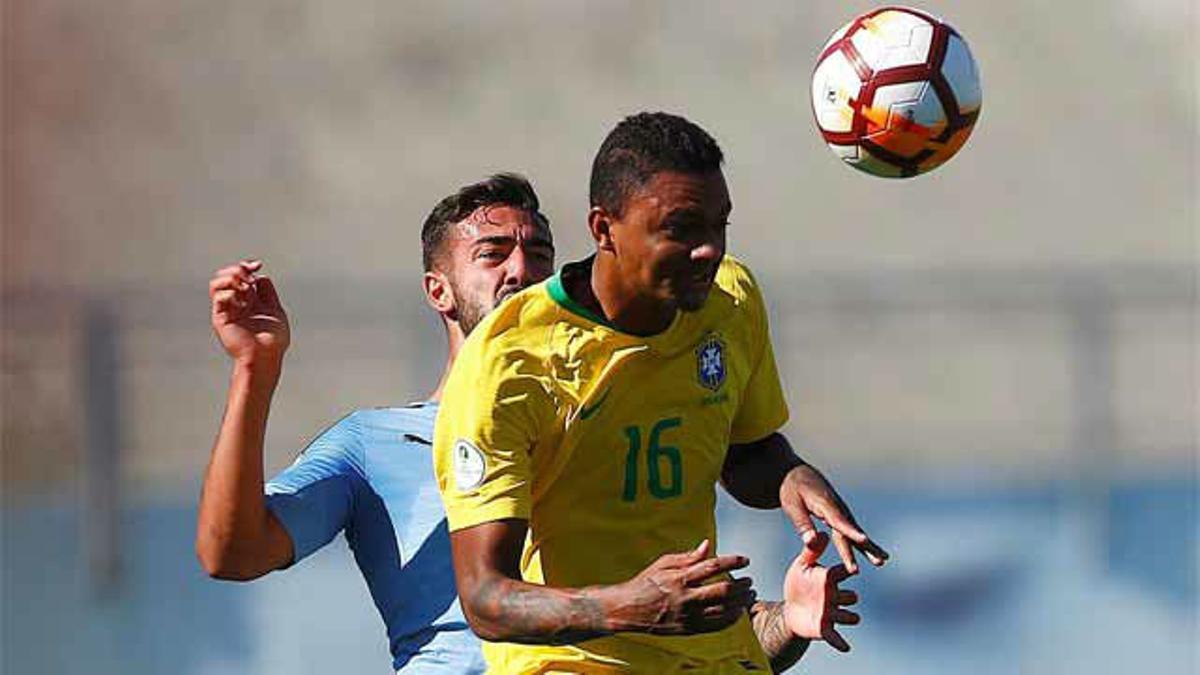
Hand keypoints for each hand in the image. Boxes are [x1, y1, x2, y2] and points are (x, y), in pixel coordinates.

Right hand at [209, 260, 289, 368]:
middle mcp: (237, 303)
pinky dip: (228, 292)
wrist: (266, 356)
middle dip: (237, 269)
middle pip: (227, 276)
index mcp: (250, 300)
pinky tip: (240, 298)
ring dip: (230, 278)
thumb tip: (259, 276)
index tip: (257, 264)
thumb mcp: (275, 310)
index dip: (247, 266)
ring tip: (243, 285)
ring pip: (217, 283)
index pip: (242, 276)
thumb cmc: (274, 339)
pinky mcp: (220, 318)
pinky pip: (218, 298)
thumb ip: (267, 292)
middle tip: (248, 275)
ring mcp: (228, 310)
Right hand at [607, 540, 755, 634]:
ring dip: (741, 602)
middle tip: (749, 580)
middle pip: (723, 591)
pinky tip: (738, 612)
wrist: (629, 609)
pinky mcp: (688, 629)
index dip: (732, 562)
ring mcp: (687, 615)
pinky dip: (731, 619)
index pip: (712, 567)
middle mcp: (685, 597)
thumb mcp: (663, 563)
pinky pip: (716, 626)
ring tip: (749, 595)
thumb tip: (707, 545)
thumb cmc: (646, 583)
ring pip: (723, 611)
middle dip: (741, 585)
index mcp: (679, 578)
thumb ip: (688, 556)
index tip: (745, 560)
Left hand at [780, 463, 888, 573]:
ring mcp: (840, 511)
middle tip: (879, 560)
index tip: (864, 540)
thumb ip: (802, 524)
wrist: (794, 473)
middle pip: (851, 530)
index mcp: (825, 504)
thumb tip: (812, 542)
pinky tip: (871, 551)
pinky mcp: (839, 515)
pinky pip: (850, 530)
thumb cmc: (791, 489)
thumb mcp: (792, 505)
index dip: (851, 531)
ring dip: (868, 546)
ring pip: (854, 531)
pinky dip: (861, 541)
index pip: (840, 520)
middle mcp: (837, 508)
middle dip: (865, 546)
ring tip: (883, 560)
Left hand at [782, 531, 859, 651]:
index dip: (847, 571)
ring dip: (849, 618)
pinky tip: (846, 647)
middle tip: (851, 598)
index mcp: (830, 579)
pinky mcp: (825, 628)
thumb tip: (820, 533)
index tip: (851, 570)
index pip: (843, 573)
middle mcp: (835, 596)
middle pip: (849, 597)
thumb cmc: (798, 582)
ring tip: (853, 618)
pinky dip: (840, 642)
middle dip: (849, 598)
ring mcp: (832, 613)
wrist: (791, 605)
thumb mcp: (802, 566)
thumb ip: (811, 551)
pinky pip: (835, 637)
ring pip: (847, 616)